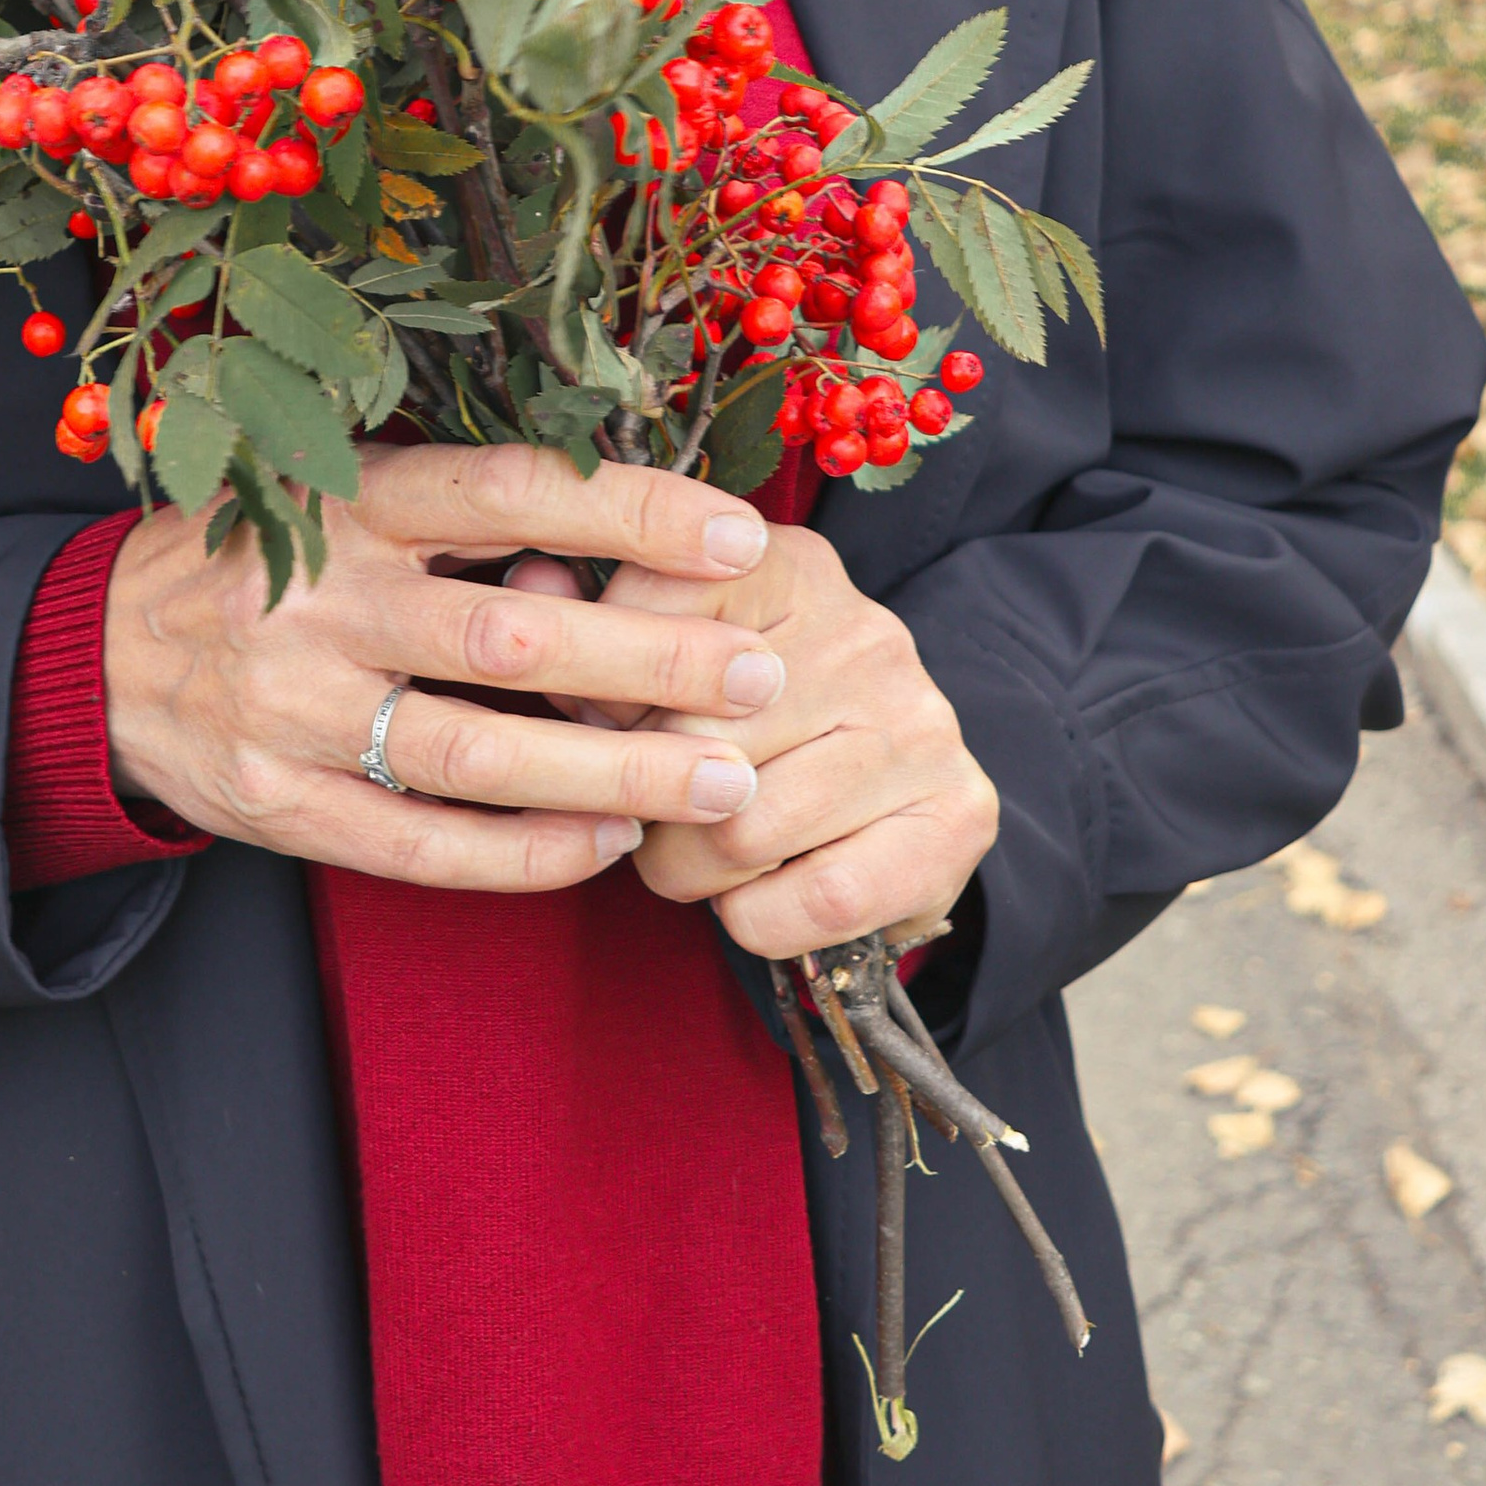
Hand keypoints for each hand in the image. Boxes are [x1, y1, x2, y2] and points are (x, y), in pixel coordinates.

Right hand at [101, 442, 786, 890]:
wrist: (93, 655)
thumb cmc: (265, 559)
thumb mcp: (339, 493)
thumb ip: (462, 518)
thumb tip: (627, 533)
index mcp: (348, 500)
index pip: (510, 493)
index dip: (630, 511)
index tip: (741, 535)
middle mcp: (320, 599)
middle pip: (513, 636)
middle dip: (653, 660)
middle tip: (761, 678)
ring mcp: (293, 710)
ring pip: (480, 754)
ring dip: (613, 772)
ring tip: (720, 781)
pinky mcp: (277, 805)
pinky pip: (421, 845)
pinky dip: (522, 853)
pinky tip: (606, 843)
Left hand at [511, 525, 996, 953]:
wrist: (894, 798)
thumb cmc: (751, 723)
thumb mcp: (675, 654)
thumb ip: (594, 619)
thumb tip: (528, 580)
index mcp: (786, 565)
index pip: (651, 613)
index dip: (603, 695)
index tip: (606, 726)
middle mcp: (866, 630)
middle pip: (686, 741)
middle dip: (640, 800)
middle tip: (644, 814)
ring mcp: (921, 723)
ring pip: (740, 831)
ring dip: (688, 871)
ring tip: (692, 857)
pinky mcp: (957, 817)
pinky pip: (816, 900)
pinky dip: (758, 920)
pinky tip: (753, 897)